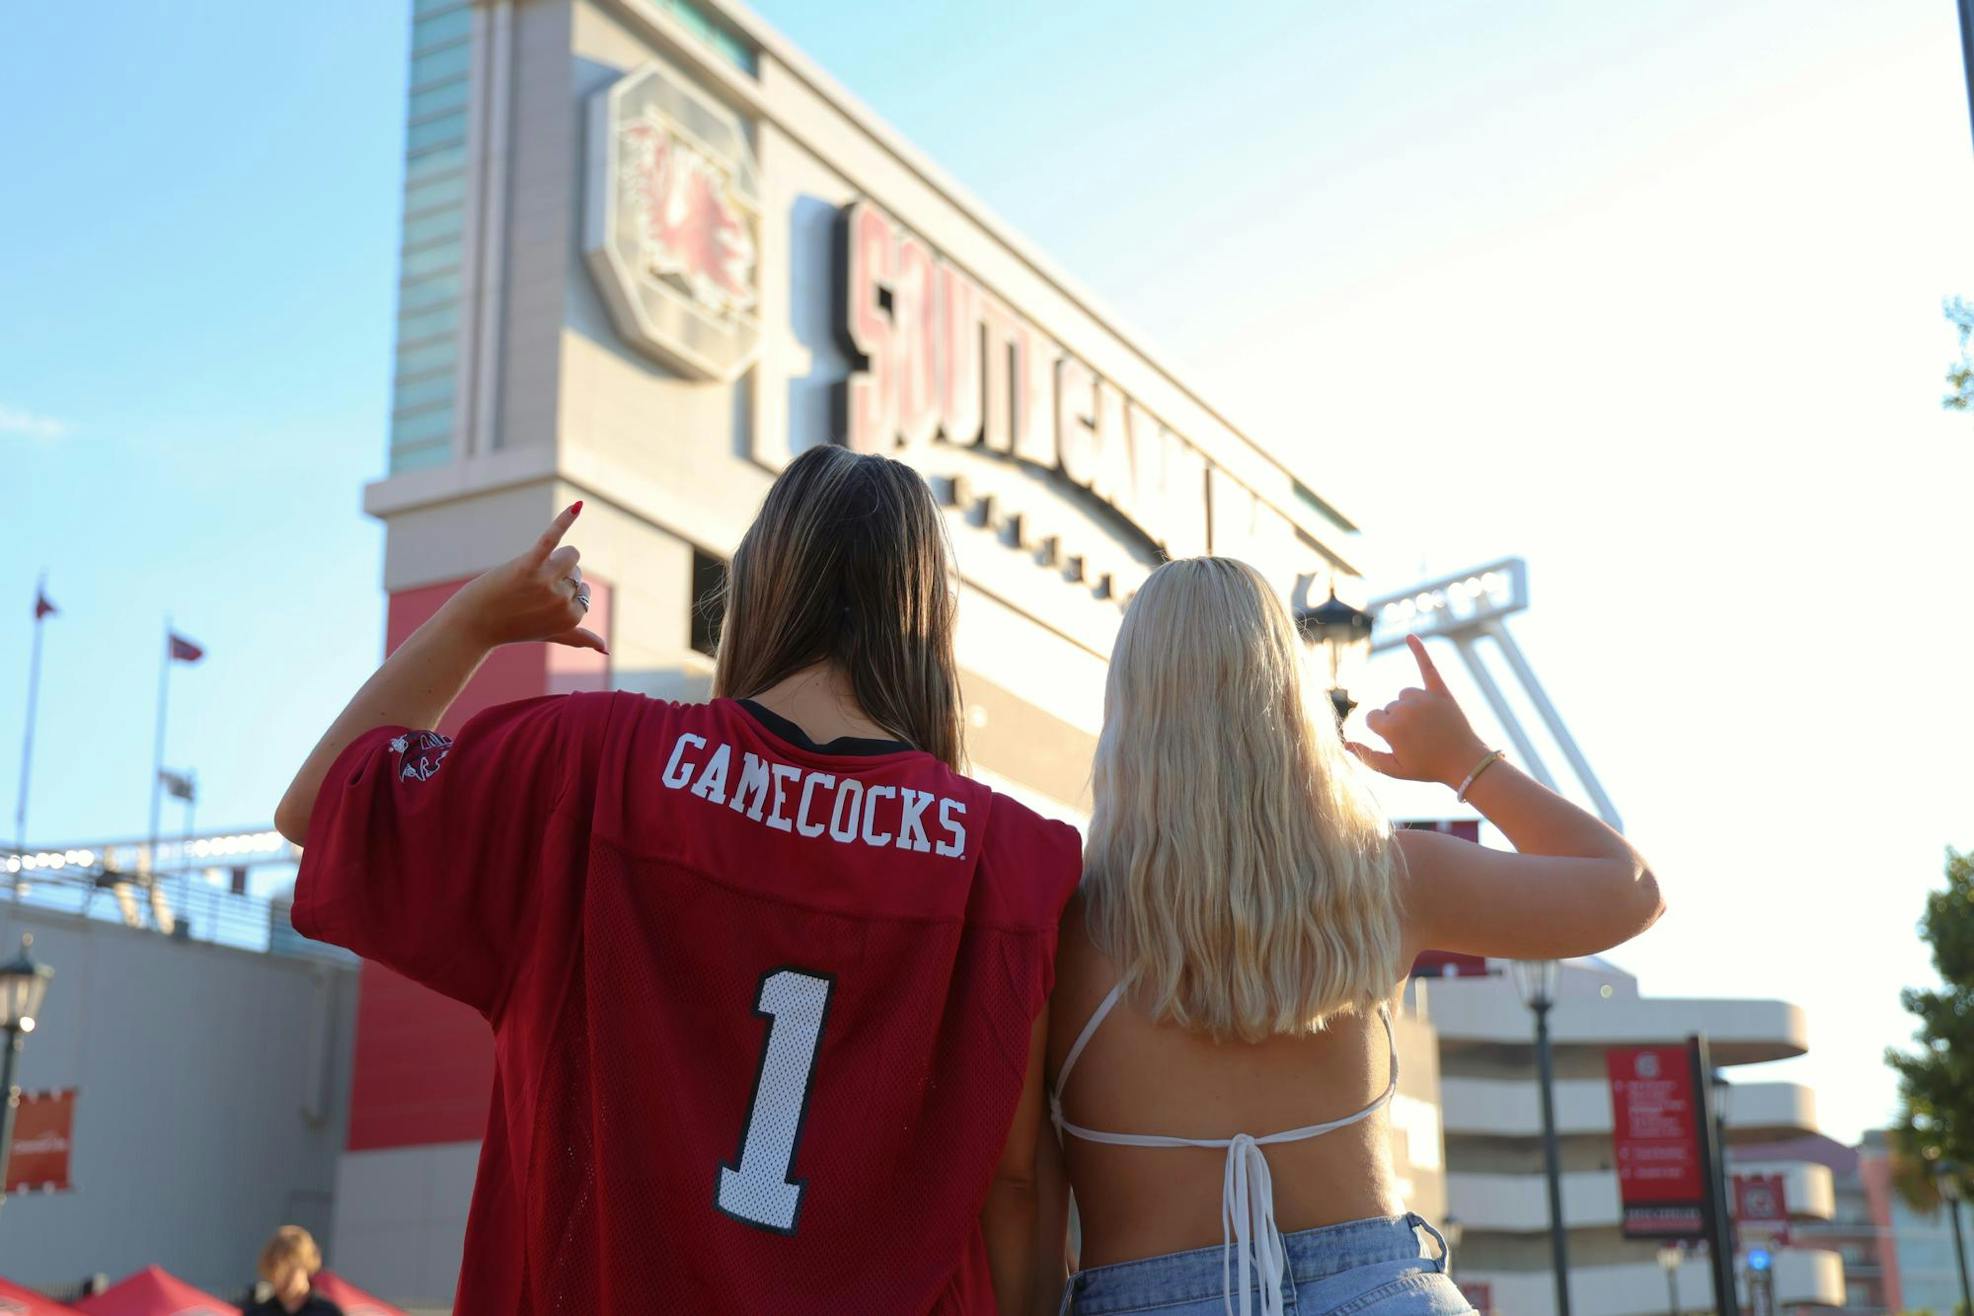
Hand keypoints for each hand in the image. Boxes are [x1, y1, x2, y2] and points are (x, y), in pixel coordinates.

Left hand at [438, 502, 608, 653]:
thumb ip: (579, 639)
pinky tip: (577, 507)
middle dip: (555, 576)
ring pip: (570, 556)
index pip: (583, 590)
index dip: (561, 592)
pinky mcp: (529, 565)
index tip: (539, 605)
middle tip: (526, 592)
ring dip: (554, 558)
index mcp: (572, 617)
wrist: (474, 623)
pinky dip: (565, 521)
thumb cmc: (512, 627)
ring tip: (528, 572)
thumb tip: (605, 649)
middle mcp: (562, 600)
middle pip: (576, 572)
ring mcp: (546, 582)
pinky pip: (552, 538)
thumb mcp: (550, 634)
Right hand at [1346, 635, 1487, 787]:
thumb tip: (1343, 744)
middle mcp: (1405, 709)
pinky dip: (1419, 650)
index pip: (1372, 718)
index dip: (1383, 732)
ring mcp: (1424, 698)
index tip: (1400, 743)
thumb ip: (1366, 756)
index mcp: (1391, 728)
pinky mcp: (1441, 691)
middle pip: (1389, 707)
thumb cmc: (1428, 768)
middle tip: (1420, 739)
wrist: (1466, 762)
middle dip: (1398, 722)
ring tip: (1428, 726)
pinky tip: (1409, 636)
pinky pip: (1427, 666)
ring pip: (1404, 695)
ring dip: (1410, 707)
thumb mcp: (1394, 769)